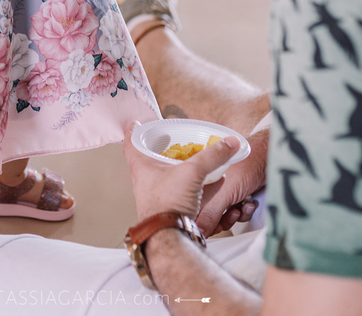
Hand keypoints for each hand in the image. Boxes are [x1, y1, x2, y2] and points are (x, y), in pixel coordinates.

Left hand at [123, 121, 241, 220]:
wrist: (170, 238)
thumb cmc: (169, 205)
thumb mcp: (193, 172)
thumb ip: (212, 156)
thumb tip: (230, 143)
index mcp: (142, 167)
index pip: (130, 144)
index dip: (132, 131)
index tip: (135, 122)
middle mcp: (145, 182)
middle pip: (146, 160)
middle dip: (157, 150)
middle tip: (166, 141)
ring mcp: (155, 196)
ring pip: (163, 177)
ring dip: (175, 169)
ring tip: (189, 160)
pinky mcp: (168, 209)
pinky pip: (176, 192)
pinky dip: (188, 185)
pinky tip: (203, 183)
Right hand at [195, 130, 268, 235]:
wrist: (270, 159)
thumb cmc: (247, 166)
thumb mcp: (225, 194)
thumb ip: (210, 214)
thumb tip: (199, 233)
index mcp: (199, 183)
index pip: (193, 208)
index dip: (201, 221)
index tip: (210, 227)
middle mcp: (209, 188)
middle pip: (207, 215)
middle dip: (221, 219)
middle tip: (231, 214)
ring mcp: (223, 192)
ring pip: (222, 217)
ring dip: (235, 216)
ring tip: (242, 207)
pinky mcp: (236, 196)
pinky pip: (235, 214)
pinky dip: (243, 212)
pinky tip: (249, 204)